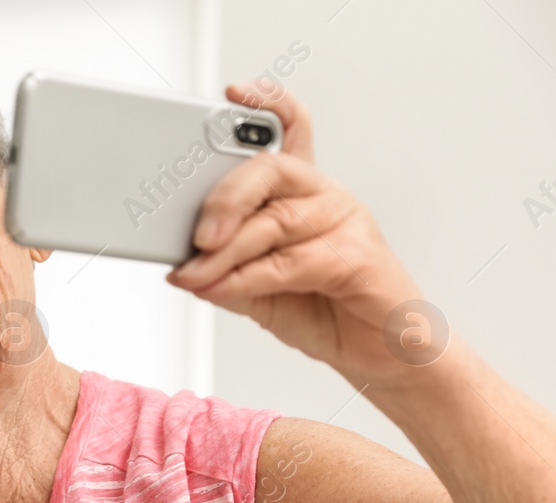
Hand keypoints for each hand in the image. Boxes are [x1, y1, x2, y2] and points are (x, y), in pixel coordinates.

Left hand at [166, 81, 432, 385]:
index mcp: (300, 195)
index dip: (269, 103)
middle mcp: (324, 197)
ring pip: (274, 221)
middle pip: (271, 169)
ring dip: (224, 253)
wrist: (376, 355)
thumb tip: (180, 264)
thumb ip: (223, 269)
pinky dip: (248, 278)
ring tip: (195, 275)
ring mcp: (345, 222)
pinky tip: (222, 289)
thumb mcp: (256, 289)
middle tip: (195, 235)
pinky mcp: (358, 256)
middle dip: (223, 199)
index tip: (234, 94)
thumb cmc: (321, 311)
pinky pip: (291, 261)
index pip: (291, 131)